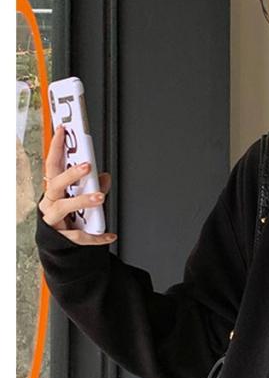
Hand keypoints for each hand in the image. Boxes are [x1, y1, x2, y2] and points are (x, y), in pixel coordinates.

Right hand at [38, 124, 116, 244]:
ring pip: (63, 208)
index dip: (56, 148)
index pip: (52, 165)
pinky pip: (80, 236)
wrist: (61, 247)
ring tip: (99, 198)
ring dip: (82, 201)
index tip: (62, 131)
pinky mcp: (62, 238)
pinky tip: (110, 235)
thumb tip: (105, 177)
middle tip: (87, 166)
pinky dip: (96, 236)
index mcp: (54, 190)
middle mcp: (50, 203)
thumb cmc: (69, 218)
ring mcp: (54, 220)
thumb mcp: (82, 200)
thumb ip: (95, 188)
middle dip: (70, 174)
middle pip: (55, 185)